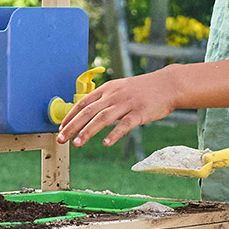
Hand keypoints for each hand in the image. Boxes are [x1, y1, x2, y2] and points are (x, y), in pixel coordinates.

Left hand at [57, 68, 180, 147]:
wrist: (167, 84)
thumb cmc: (143, 89)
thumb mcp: (120, 88)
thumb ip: (105, 99)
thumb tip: (88, 112)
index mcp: (107, 89)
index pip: (83, 103)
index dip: (70, 116)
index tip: (60, 128)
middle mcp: (114, 95)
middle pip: (88, 112)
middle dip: (72, 126)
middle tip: (61, 139)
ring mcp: (126, 104)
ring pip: (103, 118)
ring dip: (88, 131)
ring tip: (77, 144)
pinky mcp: (140, 113)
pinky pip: (125, 124)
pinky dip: (114, 134)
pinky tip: (106, 143)